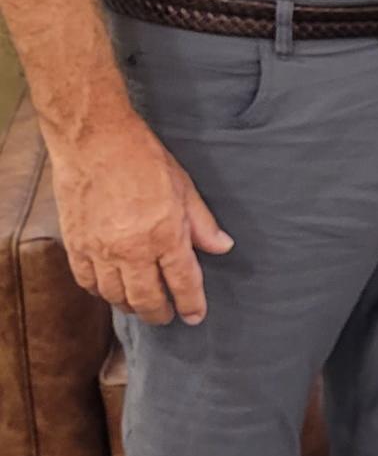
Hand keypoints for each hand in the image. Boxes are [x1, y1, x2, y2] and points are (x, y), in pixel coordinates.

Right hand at [48, 110, 234, 324]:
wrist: (94, 140)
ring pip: (116, 296)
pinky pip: (87, 282)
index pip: (183, 283)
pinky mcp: (76, 244)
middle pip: (147, 300)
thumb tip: (222, 247)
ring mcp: (100, 250)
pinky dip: (101, 291)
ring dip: (131, 306)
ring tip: (140, 304)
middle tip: (167, 315)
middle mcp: (132, 250)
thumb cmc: (142, 158)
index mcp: (165, 235)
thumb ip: (202, 223)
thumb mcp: (183, 187)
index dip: (191, 304)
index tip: (195, 315)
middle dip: (160, 314)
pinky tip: (110, 289)